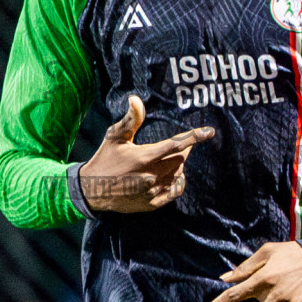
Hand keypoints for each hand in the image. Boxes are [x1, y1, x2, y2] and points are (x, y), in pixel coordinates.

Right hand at [78, 95, 213, 212]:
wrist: (92, 191)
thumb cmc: (105, 159)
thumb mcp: (114, 136)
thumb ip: (130, 119)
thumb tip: (136, 98)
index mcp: (144, 157)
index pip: (176, 144)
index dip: (194, 137)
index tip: (209, 132)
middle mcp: (151, 175)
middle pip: (180, 159)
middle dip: (183, 149)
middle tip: (179, 144)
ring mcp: (152, 191)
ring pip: (178, 174)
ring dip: (178, 164)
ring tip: (168, 158)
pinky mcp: (152, 203)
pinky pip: (175, 191)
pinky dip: (178, 182)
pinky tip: (175, 175)